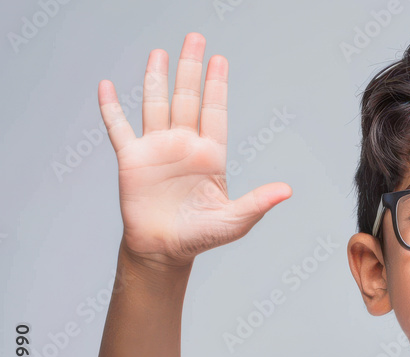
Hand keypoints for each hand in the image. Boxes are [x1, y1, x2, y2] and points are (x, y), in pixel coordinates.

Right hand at [98, 32, 290, 270]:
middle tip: (196, 38)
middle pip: (188, 99)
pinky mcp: (132, 160)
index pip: (215, 112)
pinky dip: (111, 108)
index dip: (217, 86)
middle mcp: (185, 145)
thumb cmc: (200, 236)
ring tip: (160, 52)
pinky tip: (107, 86)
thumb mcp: (234, 221)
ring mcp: (157, 149)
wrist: (164, 250)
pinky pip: (119, 128)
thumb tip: (287, 190)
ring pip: (157, 105)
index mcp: (211, 155)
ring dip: (157, 79)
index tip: (220, 60)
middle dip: (192, 68)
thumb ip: (258, 202)